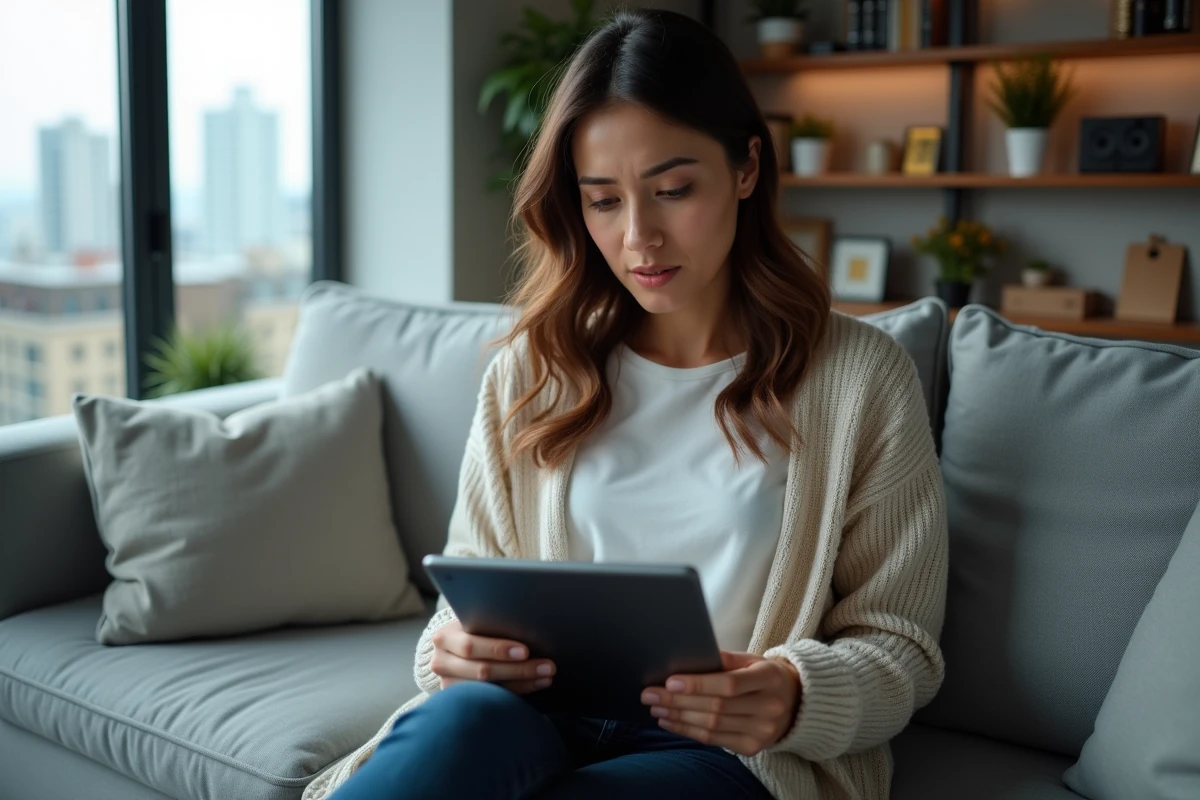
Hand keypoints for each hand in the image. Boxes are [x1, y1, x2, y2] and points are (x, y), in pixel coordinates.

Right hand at [430, 619, 555, 693]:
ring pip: (489, 689)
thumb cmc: (471, 628)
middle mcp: (441, 663)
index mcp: (444, 638)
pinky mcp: (459, 699)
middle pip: (482, 671)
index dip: (498, 650)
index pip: (471, 646)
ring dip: (522, 683)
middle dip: (518, 669)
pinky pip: (491, 699)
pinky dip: (517, 692)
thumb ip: (490, 624)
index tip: (526, 651)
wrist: (451, 648)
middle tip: (547, 666)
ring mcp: (448, 684)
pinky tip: (535, 685)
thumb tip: (529, 625)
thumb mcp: (473, 622)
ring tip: (546, 676)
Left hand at [640, 650, 801, 756]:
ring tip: (656, 708)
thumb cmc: (764, 675)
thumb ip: (724, 660)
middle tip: (650, 694)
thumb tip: (687, 660)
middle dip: (678, 701)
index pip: (729, 684)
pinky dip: (688, 731)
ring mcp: (762, 731)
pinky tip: (670, 722)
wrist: (796, 702)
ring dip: (678, 717)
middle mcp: (769, 707)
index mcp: (769, 678)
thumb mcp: (751, 659)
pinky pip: (714, 740)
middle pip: (716, 707)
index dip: (698, 684)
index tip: (670, 682)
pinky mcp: (753, 747)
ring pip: (712, 726)